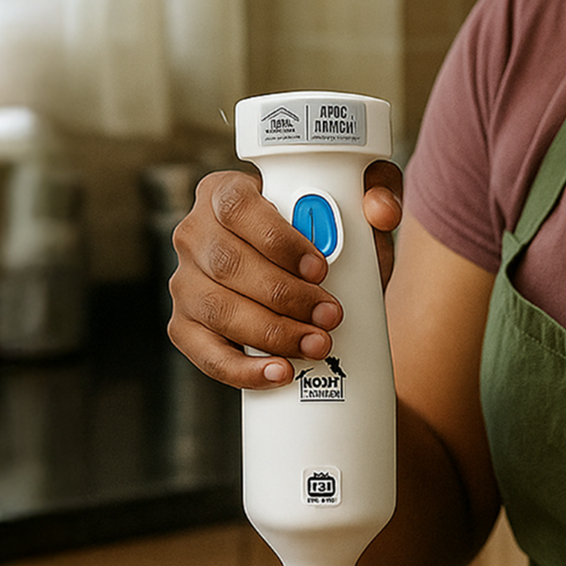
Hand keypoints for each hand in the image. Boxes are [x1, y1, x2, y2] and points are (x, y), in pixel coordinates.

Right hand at [165, 160, 404, 387]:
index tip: (319, 268)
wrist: (311, 279)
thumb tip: (381, 212)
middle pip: (228, 263)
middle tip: (331, 314)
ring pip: (217, 309)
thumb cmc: (327, 232)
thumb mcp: (354, 205)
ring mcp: (184, 281)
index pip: (237, 207)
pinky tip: (279, 373)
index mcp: (225, 193)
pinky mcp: (185, 325)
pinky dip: (243, 369)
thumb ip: (375, 195)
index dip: (277, 240)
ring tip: (316, 344)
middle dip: (285, 295)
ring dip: (272, 333)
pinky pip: (205, 353)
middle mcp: (195, 233)